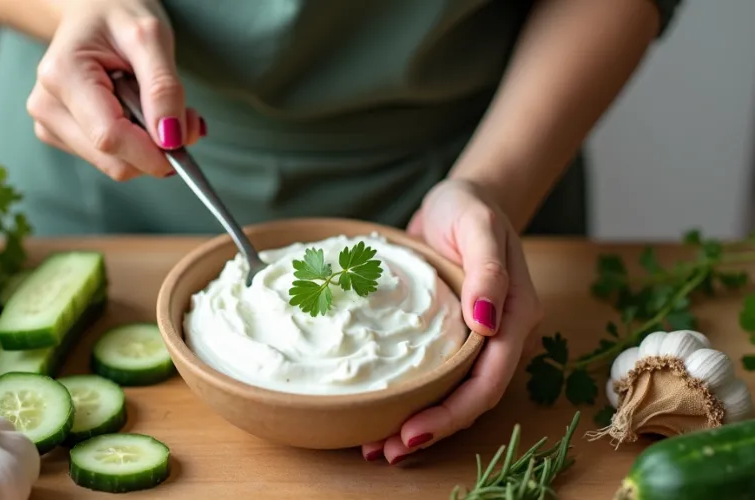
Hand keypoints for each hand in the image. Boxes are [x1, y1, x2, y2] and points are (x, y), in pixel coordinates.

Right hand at [26, 0, 204, 180]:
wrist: (92, 9)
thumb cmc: (118, 14)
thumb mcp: (151, 37)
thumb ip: (163, 88)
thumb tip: (171, 140)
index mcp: (62, 75)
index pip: (109, 137)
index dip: (152, 152)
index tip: (185, 141)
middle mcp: (48, 105)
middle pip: (112, 159)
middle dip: (156, 149)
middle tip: (185, 118)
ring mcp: (51, 124)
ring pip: (114, 164)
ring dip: (149, 147)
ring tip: (156, 104)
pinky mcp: (63, 136)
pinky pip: (111, 158)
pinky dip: (137, 145)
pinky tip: (139, 113)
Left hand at [361, 179, 543, 464]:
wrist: (460, 200)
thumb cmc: (469, 208)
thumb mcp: (477, 227)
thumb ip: (487, 271)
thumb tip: (487, 323)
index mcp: (517, 317)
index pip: (488, 380)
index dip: (452, 412)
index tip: (410, 431)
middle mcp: (502, 337)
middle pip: (473, 398)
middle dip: (432, 429)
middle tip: (384, 451)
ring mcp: (480, 340)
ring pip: (456, 394)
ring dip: (422, 423)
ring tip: (377, 446)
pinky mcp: (455, 337)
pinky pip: (440, 375)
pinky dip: (416, 398)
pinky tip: (383, 413)